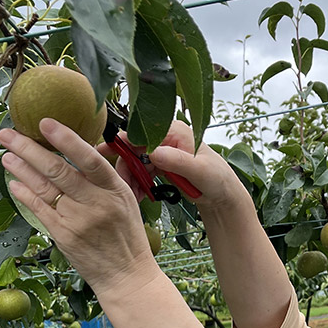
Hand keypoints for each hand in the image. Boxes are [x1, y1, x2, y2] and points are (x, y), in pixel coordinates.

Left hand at [0, 118, 158, 301]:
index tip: (46, 123)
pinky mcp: (64, 236)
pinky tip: (14, 182)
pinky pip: (39, 210)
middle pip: (58, 170)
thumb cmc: (127, 238)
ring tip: (6, 154)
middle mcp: (96, 204)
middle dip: (29, 149)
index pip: (89, 159)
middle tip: (8, 134)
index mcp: (115, 190)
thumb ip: (113, 175)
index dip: (66, 139)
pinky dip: (24, 194)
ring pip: (44, 188)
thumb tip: (97, 147)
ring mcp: (78, 220)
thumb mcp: (129, 202)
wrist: (126, 276)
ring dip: (21, 169)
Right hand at [99, 121, 247, 210]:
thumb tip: (154, 152)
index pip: (141, 132)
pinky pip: (142, 171)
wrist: (223, 195)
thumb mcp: (200, 171)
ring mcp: (163, 150)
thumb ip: (178, 161)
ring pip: (135, 161)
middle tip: (122, 188)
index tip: (104, 154)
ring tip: (132, 197)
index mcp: (174, 130)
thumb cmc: (218, 179)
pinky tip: (138, 196)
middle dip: (126, 168)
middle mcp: (166, 137)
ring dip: (130, 179)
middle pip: (133, 148)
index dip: (121, 143)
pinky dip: (138, 183)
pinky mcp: (161, 163)